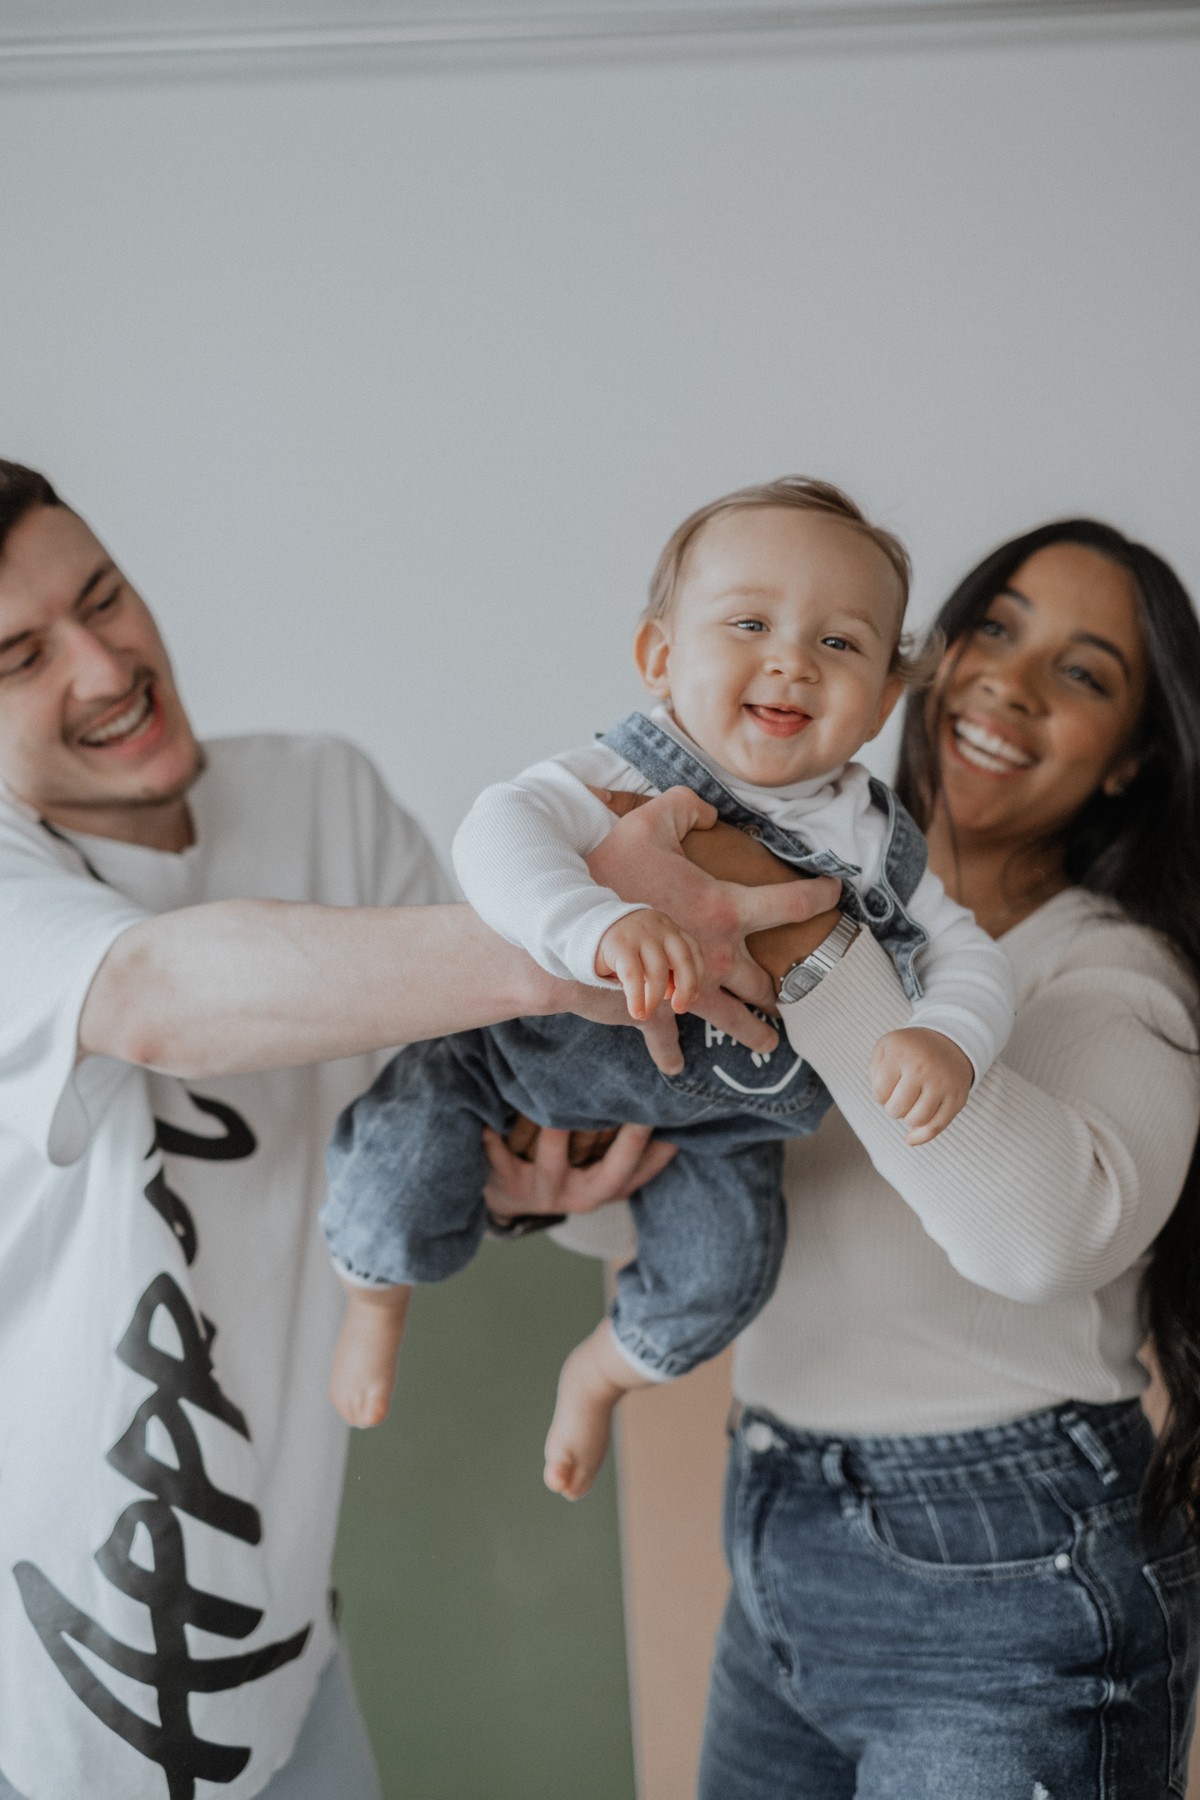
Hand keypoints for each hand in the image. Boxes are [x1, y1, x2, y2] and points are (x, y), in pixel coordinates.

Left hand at [482, 1120, 676, 1216]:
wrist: (508, 1199)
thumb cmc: (563, 1167)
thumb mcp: (596, 1168)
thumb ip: (624, 1145)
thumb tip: (666, 1104)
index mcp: (606, 1189)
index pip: (642, 1173)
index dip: (660, 1152)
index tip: (675, 1121)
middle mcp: (581, 1196)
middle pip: (611, 1174)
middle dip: (627, 1143)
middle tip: (641, 1112)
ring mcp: (545, 1192)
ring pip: (553, 1162)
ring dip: (555, 1135)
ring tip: (558, 1104)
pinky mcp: (508, 1186)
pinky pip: (501, 1163)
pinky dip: (494, 1144)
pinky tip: (489, 1123)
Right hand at [586, 786, 841, 1056]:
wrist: (571, 925)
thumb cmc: (610, 872)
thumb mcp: (648, 823)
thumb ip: (684, 808)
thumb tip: (708, 814)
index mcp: (724, 909)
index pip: (789, 903)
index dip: (819, 896)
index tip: (835, 893)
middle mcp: (718, 955)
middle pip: (767, 981)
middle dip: (784, 989)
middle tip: (795, 993)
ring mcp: (691, 989)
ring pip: (735, 1019)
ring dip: (754, 1031)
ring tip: (770, 1041)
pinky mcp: (659, 1009)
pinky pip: (667, 1040)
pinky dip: (670, 1054)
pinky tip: (675, 1066)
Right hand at [595, 909, 702, 1019]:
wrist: (585, 928)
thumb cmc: (622, 947)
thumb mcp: (648, 952)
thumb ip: (664, 968)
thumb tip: (675, 995)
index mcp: (668, 927)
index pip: (693, 951)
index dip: (697, 976)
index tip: (693, 996)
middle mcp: (658, 927)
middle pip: (683, 959)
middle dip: (686, 988)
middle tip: (680, 1009)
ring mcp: (639, 934)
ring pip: (657, 971)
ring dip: (655, 998)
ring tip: (648, 1012)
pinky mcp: (619, 945)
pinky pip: (633, 976)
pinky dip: (637, 998)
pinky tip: (637, 1012)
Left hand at [868, 1027, 972, 1146]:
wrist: (951, 1043)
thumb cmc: (911, 1051)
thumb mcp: (886, 1048)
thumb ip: (874, 1071)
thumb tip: (881, 1098)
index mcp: (900, 1054)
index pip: (879, 1092)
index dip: (880, 1094)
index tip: (889, 1086)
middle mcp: (922, 1068)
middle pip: (896, 1109)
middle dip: (893, 1108)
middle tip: (900, 1096)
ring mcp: (942, 1083)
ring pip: (916, 1120)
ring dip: (908, 1118)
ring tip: (911, 1104)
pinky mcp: (957, 1098)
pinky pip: (936, 1128)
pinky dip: (921, 1137)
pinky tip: (910, 1138)